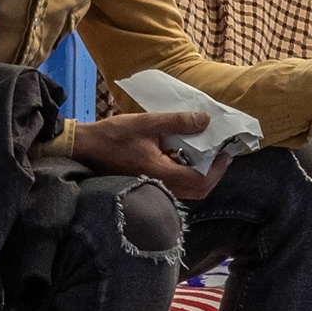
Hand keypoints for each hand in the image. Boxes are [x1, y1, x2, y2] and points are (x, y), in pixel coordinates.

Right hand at [65, 110, 229, 199]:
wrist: (85, 149)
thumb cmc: (113, 136)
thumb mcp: (147, 123)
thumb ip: (177, 122)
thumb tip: (205, 120)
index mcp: (161, 173)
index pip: (201, 180)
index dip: (218, 168)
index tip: (226, 151)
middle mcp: (160, 186)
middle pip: (199, 190)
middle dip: (214, 173)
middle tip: (221, 153)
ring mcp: (154, 188)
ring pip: (188, 189)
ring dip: (201, 173)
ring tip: (206, 151)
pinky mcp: (149, 184)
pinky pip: (177, 184)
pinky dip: (187, 172)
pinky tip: (184, 154)